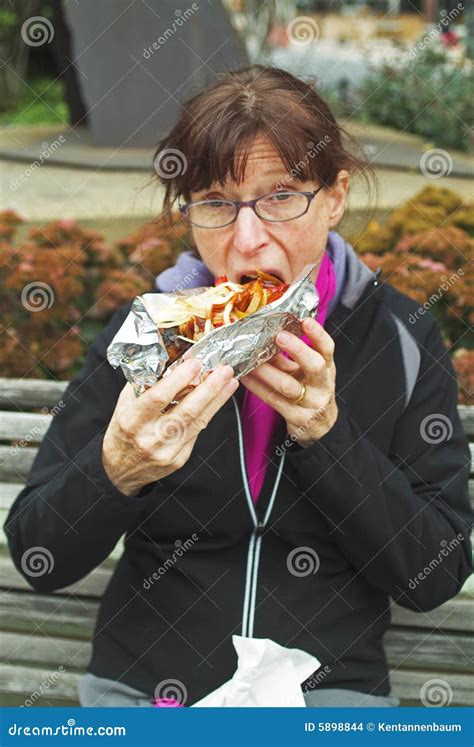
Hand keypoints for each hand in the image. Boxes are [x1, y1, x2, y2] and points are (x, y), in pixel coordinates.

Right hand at [102, 359, 238, 494]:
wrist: (120, 471)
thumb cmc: (122, 432)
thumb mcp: (124, 406)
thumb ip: (144, 386)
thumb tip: (171, 363)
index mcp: (132, 421)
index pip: (159, 397)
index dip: (180, 379)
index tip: (196, 363)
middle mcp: (150, 438)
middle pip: (187, 410)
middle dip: (210, 388)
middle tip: (225, 370)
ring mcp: (167, 451)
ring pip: (198, 421)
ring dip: (217, 400)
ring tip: (230, 382)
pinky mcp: (179, 459)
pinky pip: (196, 432)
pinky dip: (208, 413)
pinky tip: (218, 399)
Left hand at [240, 317, 337, 446]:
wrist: (320, 427)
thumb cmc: (311, 392)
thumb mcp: (307, 372)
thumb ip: (290, 356)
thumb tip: (267, 334)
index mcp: (327, 369)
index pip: (327, 349)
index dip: (318, 334)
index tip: (305, 320)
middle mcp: (322, 385)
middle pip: (315, 366)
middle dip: (297, 349)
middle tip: (279, 335)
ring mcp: (312, 403)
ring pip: (288, 386)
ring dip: (267, 371)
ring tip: (252, 359)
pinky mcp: (297, 418)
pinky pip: (274, 400)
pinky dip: (258, 387)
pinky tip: (246, 378)